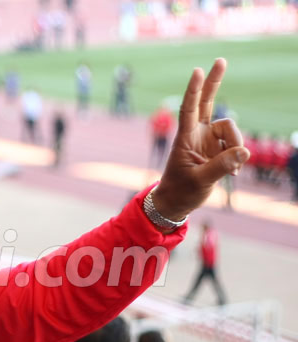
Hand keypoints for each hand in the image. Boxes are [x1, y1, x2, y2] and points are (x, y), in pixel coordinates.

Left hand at [153, 58, 248, 220]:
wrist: (177, 202)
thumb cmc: (181, 191)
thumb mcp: (201, 181)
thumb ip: (222, 166)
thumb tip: (244, 151)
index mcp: (185, 138)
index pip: (189, 109)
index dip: (193, 91)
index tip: (197, 71)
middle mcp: (197, 134)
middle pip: (207, 102)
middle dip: (214, 82)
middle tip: (220, 60)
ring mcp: (208, 140)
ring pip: (231, 130)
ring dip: (236, 147)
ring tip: (231, 171)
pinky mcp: (218, 149)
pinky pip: (236, 145)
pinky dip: (238, 158)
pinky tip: (232, 173)